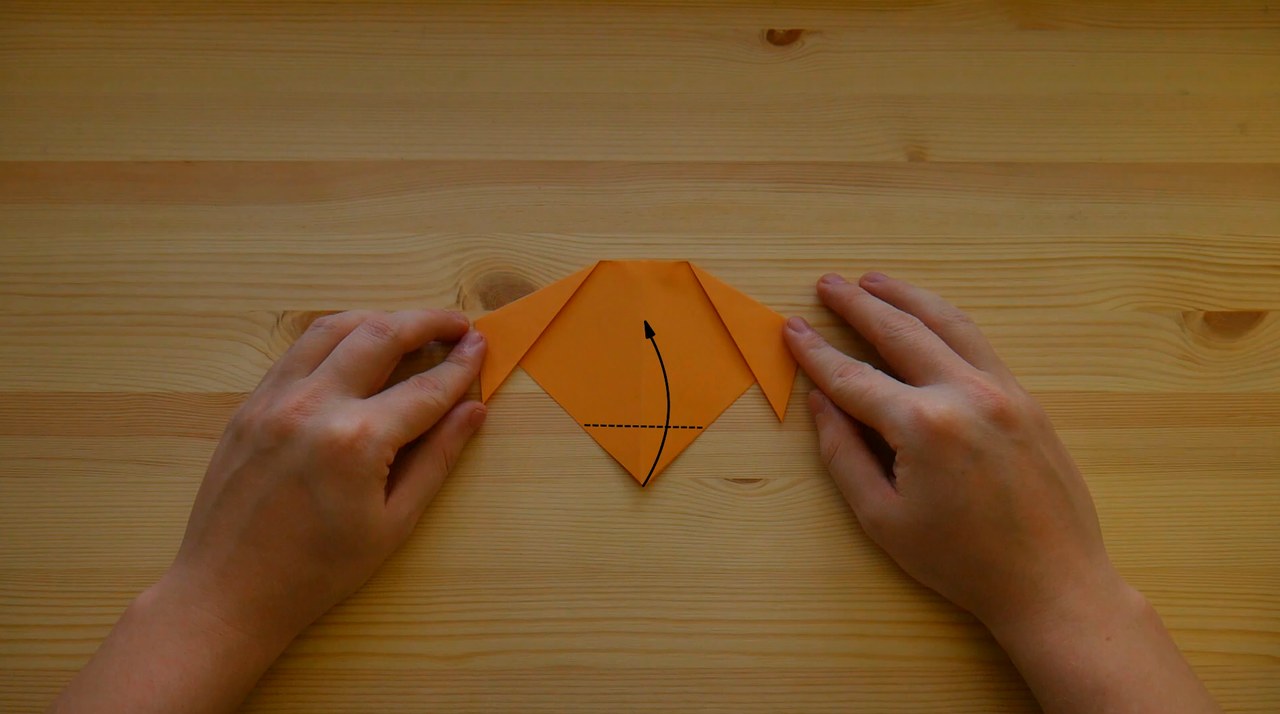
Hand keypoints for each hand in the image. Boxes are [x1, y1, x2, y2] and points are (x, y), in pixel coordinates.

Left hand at [52, 309, 487, 713]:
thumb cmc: (318, 571)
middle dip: (426, 322)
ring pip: (333, 328)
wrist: (228, 592)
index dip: (462, 365)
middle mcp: (314, 405)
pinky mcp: (249, 404)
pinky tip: (355, 349)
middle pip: (381, 335)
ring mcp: (274, 399)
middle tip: (457, 323)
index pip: (425, 388)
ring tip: (409, 327)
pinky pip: (298, 351)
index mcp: (356, 441)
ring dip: (379, 319)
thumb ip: (437, 459)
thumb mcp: (393, 524)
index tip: (483, 345)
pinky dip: (335, 338)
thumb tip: (474, 409)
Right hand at [784, 272, 1219, 713]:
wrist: (1053, 582)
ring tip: (874, 281)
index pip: (854, 378)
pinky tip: (929, 316)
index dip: (816, 354)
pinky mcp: (1027, 400)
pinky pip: (979, 345)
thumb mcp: (883, 518)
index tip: (790, 328)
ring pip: (948, 324)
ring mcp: (1003, 390)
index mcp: (923, 426)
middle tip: (827, 284)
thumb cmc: (961, 562)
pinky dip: (947, 321)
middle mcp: (964, 393)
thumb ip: (843, 454)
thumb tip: (820, 402)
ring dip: (906, 298)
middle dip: (858, 306)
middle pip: (900, 332)